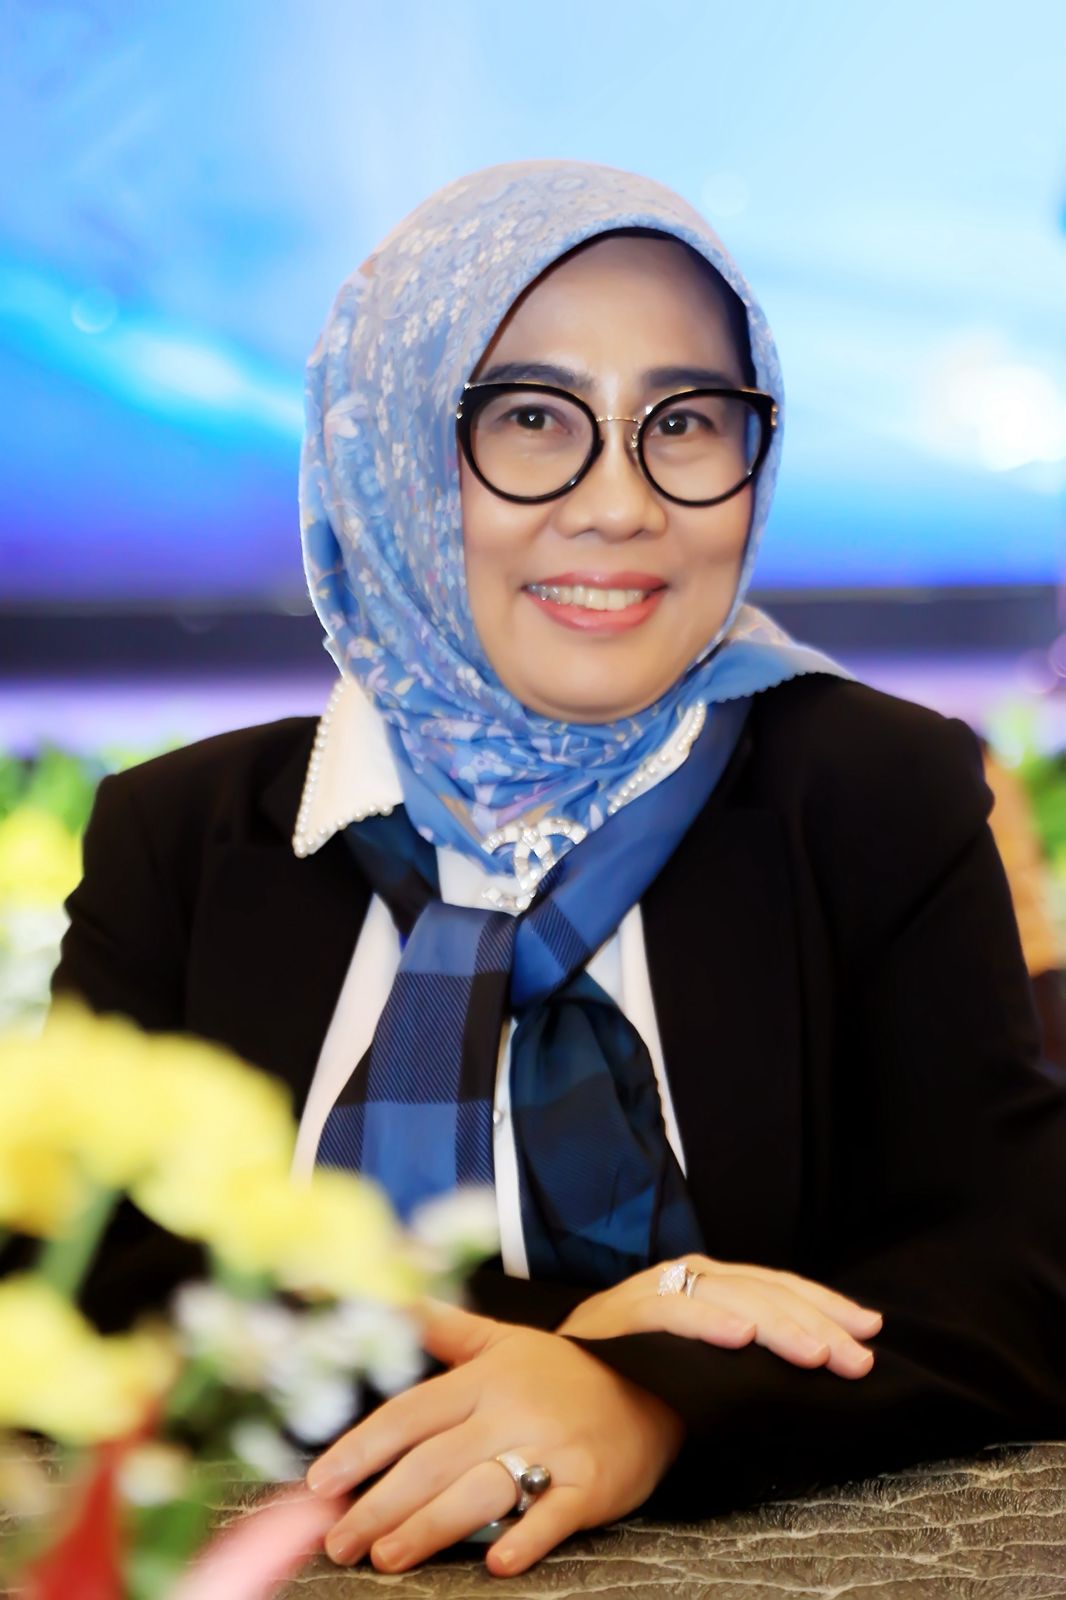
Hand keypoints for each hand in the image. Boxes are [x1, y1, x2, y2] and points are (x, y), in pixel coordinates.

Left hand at [306, 1300, 683, 1575]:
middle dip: (380, 1504)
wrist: (649, 1384)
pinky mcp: (591, 1485)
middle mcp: (512, 1410)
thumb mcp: (501, 1340)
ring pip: (482, 1490)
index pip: (410, 1413)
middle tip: (338, 1542)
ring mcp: (553, 1448)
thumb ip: (441, 1328)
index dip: (362, 1447)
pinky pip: (555, 1514)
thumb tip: (386, 1298)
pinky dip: (526, 1537)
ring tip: (387, 1558)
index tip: (320, 1482)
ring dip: (430, 1526)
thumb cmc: (561, 1372)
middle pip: (434, 1461)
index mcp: (484, 1377)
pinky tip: (495, 1563)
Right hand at [558, 1255, 882, 1378]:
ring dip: (777, 1325)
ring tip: (818, 1353)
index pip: (777, 1285)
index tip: (871, 1329)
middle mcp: (682, 1277)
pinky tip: (741, 1337)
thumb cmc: (639, 1387)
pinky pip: (669, 1314)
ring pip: (726, 1296)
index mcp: (707, 1285)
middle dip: (817, 1323)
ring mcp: (651, 1290)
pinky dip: (707, 1322)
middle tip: (860, 1358)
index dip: (825, 1305)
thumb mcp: (705, 1370)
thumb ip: (747, 1359)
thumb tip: (820, 1366)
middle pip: (763, 1290)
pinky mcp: (619, 1314)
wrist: (562, 1395)